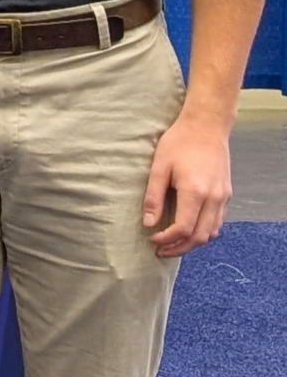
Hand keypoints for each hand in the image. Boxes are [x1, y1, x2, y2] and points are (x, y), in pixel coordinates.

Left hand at [144, 108, 231, 256]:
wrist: (207, 126)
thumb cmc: (179, 143)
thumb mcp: (159, 167)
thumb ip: (154, 197)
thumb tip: (149, 223)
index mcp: (196, 192)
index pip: (183, 229)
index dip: (167, 240)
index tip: (152, 239)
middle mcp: (214, 198)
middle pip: (201, 237)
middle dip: (180, 248)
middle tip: (161, 251)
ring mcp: (224, 197)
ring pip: (213, 232)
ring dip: (193, 243)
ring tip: (173, 244)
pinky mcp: (226, 193)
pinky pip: (218, 221)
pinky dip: (204, 231)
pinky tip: (188, 230)